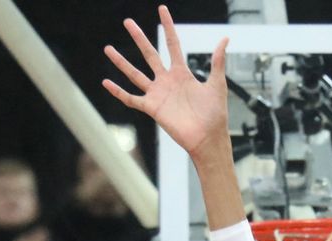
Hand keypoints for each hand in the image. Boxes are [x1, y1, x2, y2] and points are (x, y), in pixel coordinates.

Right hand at [103, 6, 228, 162]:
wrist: (208, 138)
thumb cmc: (215, 114)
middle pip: (149, 54)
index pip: (172, 44)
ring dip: (121, 62)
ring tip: (108, 48)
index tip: (162, 9)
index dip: (168, 27)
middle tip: (127, 22)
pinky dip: (118, 92)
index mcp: (182, 73)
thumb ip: (218, 61)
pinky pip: (131, 99)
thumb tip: (225, 38)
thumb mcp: (217, 84)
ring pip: (135, 74)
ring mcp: (158, 94)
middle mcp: (167, 81)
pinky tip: (106, 82)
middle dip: (139, 37)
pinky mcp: (152, 108)